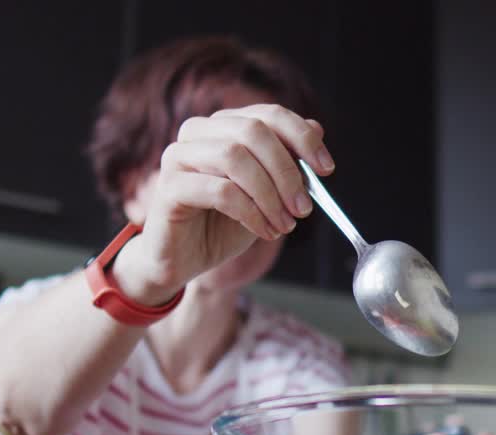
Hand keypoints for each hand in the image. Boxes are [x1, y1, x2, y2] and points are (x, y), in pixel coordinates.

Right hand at [112, 104, 333, 304]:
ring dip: (270, 195)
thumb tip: (318, 129)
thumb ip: (287, 161)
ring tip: (285, 224)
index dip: (302, 137)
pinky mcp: (169, 187)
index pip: (269, 114)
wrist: (185, 260)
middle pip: (253, 131)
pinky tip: (265, 231)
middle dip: (287, 171)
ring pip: (235, 157)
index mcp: (224, 126)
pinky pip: (221, 191)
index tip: (326, 169)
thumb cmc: (224, 224)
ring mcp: (178, 156)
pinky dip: (252, 213)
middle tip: (304, 207)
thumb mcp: (267, 193)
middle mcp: (198, 132)